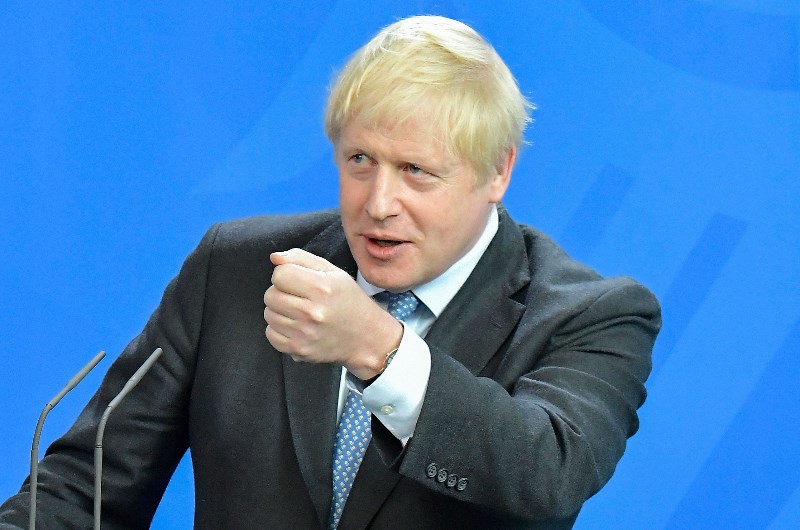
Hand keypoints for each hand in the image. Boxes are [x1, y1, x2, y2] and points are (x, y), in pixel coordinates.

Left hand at [264, 248, 402, 378]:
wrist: (366, 338)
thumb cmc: (349, 301)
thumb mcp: (333, 272)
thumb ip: (301, 259)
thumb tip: (274, 258)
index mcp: (322, 288)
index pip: (280, 275)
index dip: (285, 274)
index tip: (296, 280)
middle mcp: (312, 312)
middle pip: (270, 295)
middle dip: (280, 292)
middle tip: (298, 297)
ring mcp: (305, 334)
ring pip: (268, 315)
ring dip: (279, 311)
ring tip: (298, 312)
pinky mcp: (299, 350)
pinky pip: (270, 334)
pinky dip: (278, 329)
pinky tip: (295, 326)